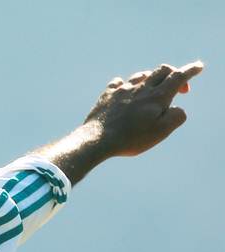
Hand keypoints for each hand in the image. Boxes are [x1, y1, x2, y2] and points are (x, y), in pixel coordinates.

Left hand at [85, 61, 203, 156]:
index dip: (190, 70)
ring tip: (154, 88)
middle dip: (174, 74)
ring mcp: (122, 90)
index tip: (198, 66)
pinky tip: (125, 89)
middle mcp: (140, 88)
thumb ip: (176, 116)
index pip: (178, 77)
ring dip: (151, 79)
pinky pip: (118, 83)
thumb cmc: (131, 138)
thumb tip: (177, 107)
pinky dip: (126, 85)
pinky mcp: (107, 96)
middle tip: (179, 88)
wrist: (97, 140)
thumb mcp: (161, 131)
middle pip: (161, 71)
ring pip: (141, 75)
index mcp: (157, 96)